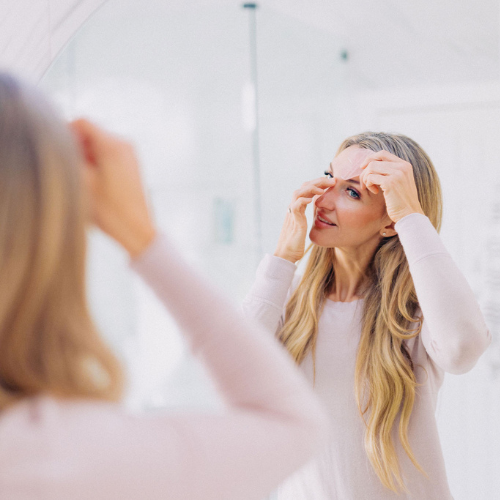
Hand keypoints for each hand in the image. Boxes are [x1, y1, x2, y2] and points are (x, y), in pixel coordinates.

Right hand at [69, 119, 155, 257]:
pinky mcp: (132, 165)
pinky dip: (97, 163)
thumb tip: (58, 143)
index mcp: (113, 145)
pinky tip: (95, 183)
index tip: (59, 152)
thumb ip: (67, 156)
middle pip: (91, 133)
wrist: (136, 229)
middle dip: (77, 147)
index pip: (82, 123)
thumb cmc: (110, 210)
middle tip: (72, 170)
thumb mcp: (81, 182)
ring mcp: (130, 154)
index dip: (66, 133)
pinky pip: (108, 154)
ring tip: (85, 179)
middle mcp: (125, 144)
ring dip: (87, 156)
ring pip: (99, 145)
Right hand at [274, 176, 336, 262]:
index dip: (318, 184)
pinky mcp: (293, 222)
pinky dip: (304, 200)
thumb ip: (306, 218)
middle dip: (318, 181)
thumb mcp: (303, 227)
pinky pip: (296, 206)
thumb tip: (317, 215)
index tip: (331, 183)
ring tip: (324, 188)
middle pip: (303, 187)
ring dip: (312, 188)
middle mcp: (293, 208)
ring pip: (299, 193)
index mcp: (297, 209)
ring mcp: (292, 214)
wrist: (286, 255)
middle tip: (332, 180)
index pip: (306, 190)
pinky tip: (313, 199)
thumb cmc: (296, 244)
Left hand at [359, 150, 424, 222]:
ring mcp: (397, 174)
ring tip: (370, 188)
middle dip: (365, 172)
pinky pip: (370, 177)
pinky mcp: (390, 183)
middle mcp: (402, 167)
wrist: (409, 214)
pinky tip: (374, 192)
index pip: (383, 154)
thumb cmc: (401, 201)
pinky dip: (368, 184)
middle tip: (364, 183)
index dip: (370, 158)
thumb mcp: (399, 182)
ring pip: (371, 168)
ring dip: (366, 178)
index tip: (363, 168)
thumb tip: (369, 165)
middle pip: (374, 161)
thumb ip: (390, 172)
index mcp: (405, 165)